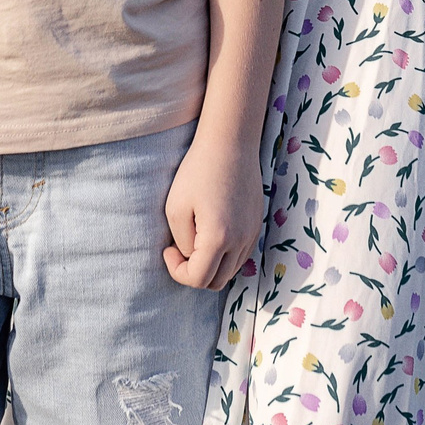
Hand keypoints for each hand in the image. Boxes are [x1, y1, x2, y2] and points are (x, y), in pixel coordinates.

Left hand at [162, 130, 262, 290]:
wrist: (231, 143)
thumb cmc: (198, 171)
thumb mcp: (176, 207)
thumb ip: (182, 242)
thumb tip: (190, 257)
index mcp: (219, 239)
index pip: (198, 279)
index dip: (177, 271)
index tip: (167, 249)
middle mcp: (241, 241)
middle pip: (216, 282)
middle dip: (194, 273)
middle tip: (179, 248)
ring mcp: (252, 234)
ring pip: (231, 271)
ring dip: (211, 265)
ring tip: (195, 239)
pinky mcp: (257, 224)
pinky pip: (241, 255)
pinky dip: (225, 255)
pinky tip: (211, 233)